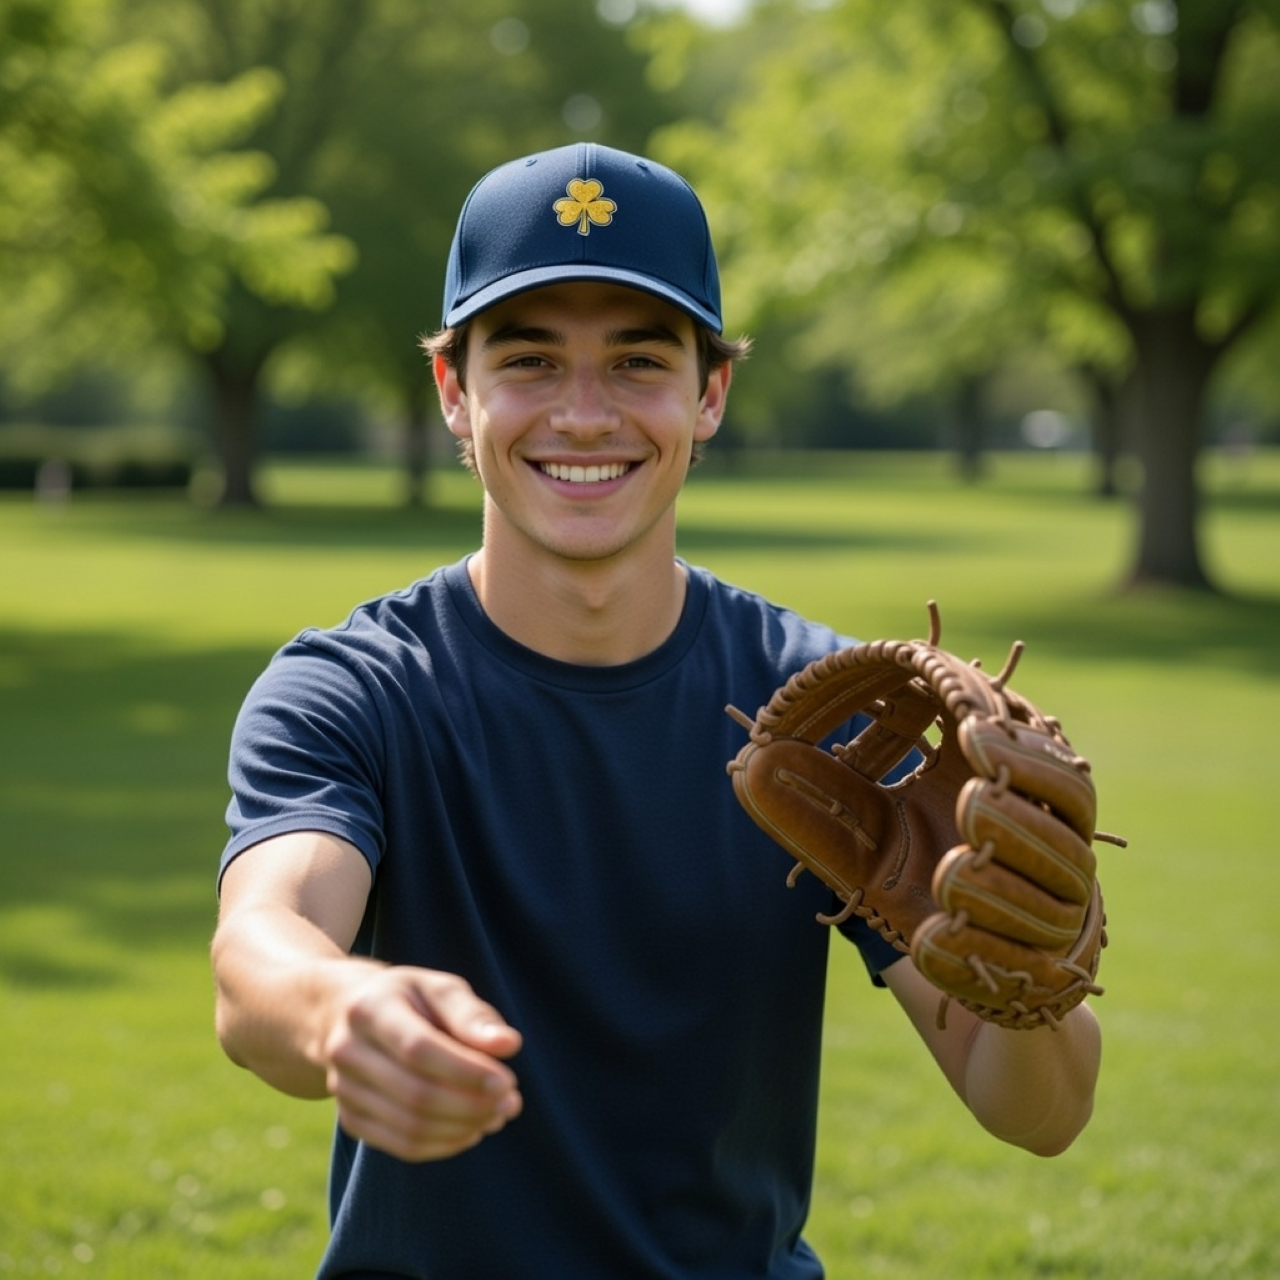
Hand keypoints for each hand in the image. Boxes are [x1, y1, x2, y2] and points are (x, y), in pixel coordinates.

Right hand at [322, 965, 523, 1161]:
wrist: (348, 1017)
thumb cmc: (409, 1000)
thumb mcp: (439, 989)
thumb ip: (472, 1015)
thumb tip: (508, 1044)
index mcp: (369, 1009)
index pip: (419, 1050)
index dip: (466, 1071)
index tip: (507, 1081)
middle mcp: (347, 1051)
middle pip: (415, 1093)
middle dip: (471, 1104)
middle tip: (510, 1102)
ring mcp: (343, 1090)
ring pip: (411, 1126)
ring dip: (464, 1127)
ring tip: (498, 1114)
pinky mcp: (351, 1119)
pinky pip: (403, 1145)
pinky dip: (445, 1144)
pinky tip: (472, 1129)